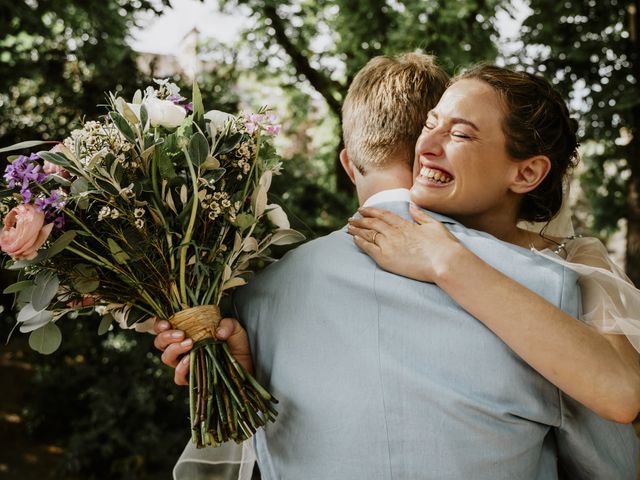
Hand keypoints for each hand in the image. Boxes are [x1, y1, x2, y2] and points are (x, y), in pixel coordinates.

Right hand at [153, 317, 253, 385]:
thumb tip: (218, 331)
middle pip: (160, 343)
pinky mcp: (193, 378)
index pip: (165, 327)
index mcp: (188, 332)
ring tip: (189, 343)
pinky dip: (181, 368)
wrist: (247, 365)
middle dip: (166, 336)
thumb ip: (228, 325)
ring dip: (174, 349)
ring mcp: (186, 364)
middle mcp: (183, 348)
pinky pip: (178, 377)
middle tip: (180, 333)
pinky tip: (190, 360)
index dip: (159, 324)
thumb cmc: (237, 345)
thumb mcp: (235, 329)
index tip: (166, 322)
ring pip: (166, 357)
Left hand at [347, 204, 462, 282]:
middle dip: (360, 220)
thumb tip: (412, 206)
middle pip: (373, 223)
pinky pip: (369, 248)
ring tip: (348, 227)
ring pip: (368, 234)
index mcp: (405, 225)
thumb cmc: (443, 245)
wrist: (444, 261)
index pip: (384, 215)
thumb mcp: (434, 225)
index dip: (372, 211)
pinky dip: (360, 242)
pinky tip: (353, 238)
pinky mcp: (386, 258)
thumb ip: (421, 216)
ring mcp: (389, 245)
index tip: (363, 209)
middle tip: (351, 218)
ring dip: (357, 229)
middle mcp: (394, 233)